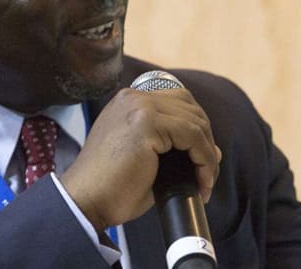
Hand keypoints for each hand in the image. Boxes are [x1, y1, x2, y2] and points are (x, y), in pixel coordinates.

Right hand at [60, 88, 221, 231]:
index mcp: (129, 101)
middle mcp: (133, 98)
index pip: (178, 102)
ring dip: (207, 154)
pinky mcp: (146, 123)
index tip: (200, 162)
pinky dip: (204, 160)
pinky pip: (193, 136)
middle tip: (206, 174)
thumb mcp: (146, 160)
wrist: (86, 202)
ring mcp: (139, 107)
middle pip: (191, 107)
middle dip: (205, 141)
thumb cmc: (111, 188)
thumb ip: (176, 149)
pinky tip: (201, 182)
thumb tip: (214, 150)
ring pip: (196, 121)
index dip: (197, 130)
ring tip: (205, 183)